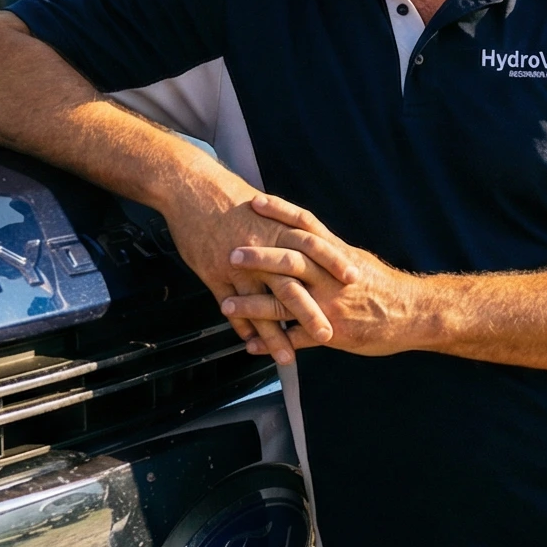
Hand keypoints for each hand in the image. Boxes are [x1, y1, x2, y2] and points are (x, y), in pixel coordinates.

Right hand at [158, 176, 357, 365]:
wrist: (192, 187)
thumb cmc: (230, 197)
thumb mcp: (265, 209)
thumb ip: (286, 229)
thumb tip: (309, 245)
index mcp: (278, 229)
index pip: (314, 248)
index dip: (334, 263)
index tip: (354, 282)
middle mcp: (261, 249)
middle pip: (291, 285)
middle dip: (310, 313)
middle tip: (328, 334)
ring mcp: (237, 265)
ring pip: (260, 306)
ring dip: (275, 335)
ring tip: (288, 359)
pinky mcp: (213, 273)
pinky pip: (231, 306)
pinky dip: (242, 326)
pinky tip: (252, 344)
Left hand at [220, 228, 430, 357]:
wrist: (414, 314)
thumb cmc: (385, 287)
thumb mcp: (358, 260)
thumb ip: (330, 252)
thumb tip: (308, 236)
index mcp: (337, 254)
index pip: (305, 226)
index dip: (280, 212)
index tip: (254, 201)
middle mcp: (331, 276)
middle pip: (290, 260)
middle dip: (259, 257)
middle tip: (230, 253)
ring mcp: (330, 304)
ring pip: (286, 301)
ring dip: (253, 303)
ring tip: (226, 304)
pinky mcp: (332, 332)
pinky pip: (296, 338)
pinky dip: (272, 342)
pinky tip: (250, 345)